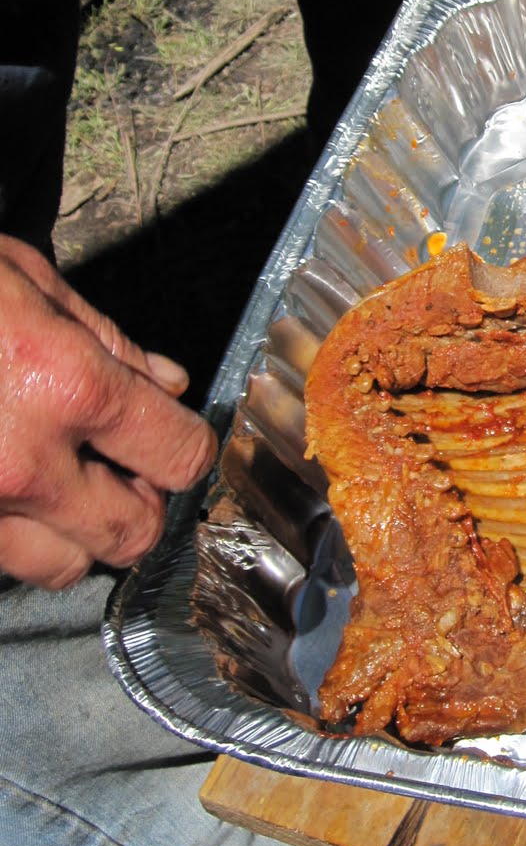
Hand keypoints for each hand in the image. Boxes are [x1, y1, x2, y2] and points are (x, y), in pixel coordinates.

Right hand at [0, 237, 217, 589]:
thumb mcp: (23, 277)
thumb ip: (105, 339)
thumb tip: (164, 383)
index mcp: (65, 387)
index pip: (178, 456)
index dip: (187, 447)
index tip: (175, 438)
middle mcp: (21, 465)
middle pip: (131, 533)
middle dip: (138, 502)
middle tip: (119, 465)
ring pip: (60, 568)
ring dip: (72, 533)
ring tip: (53, 482)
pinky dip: (7, 537)